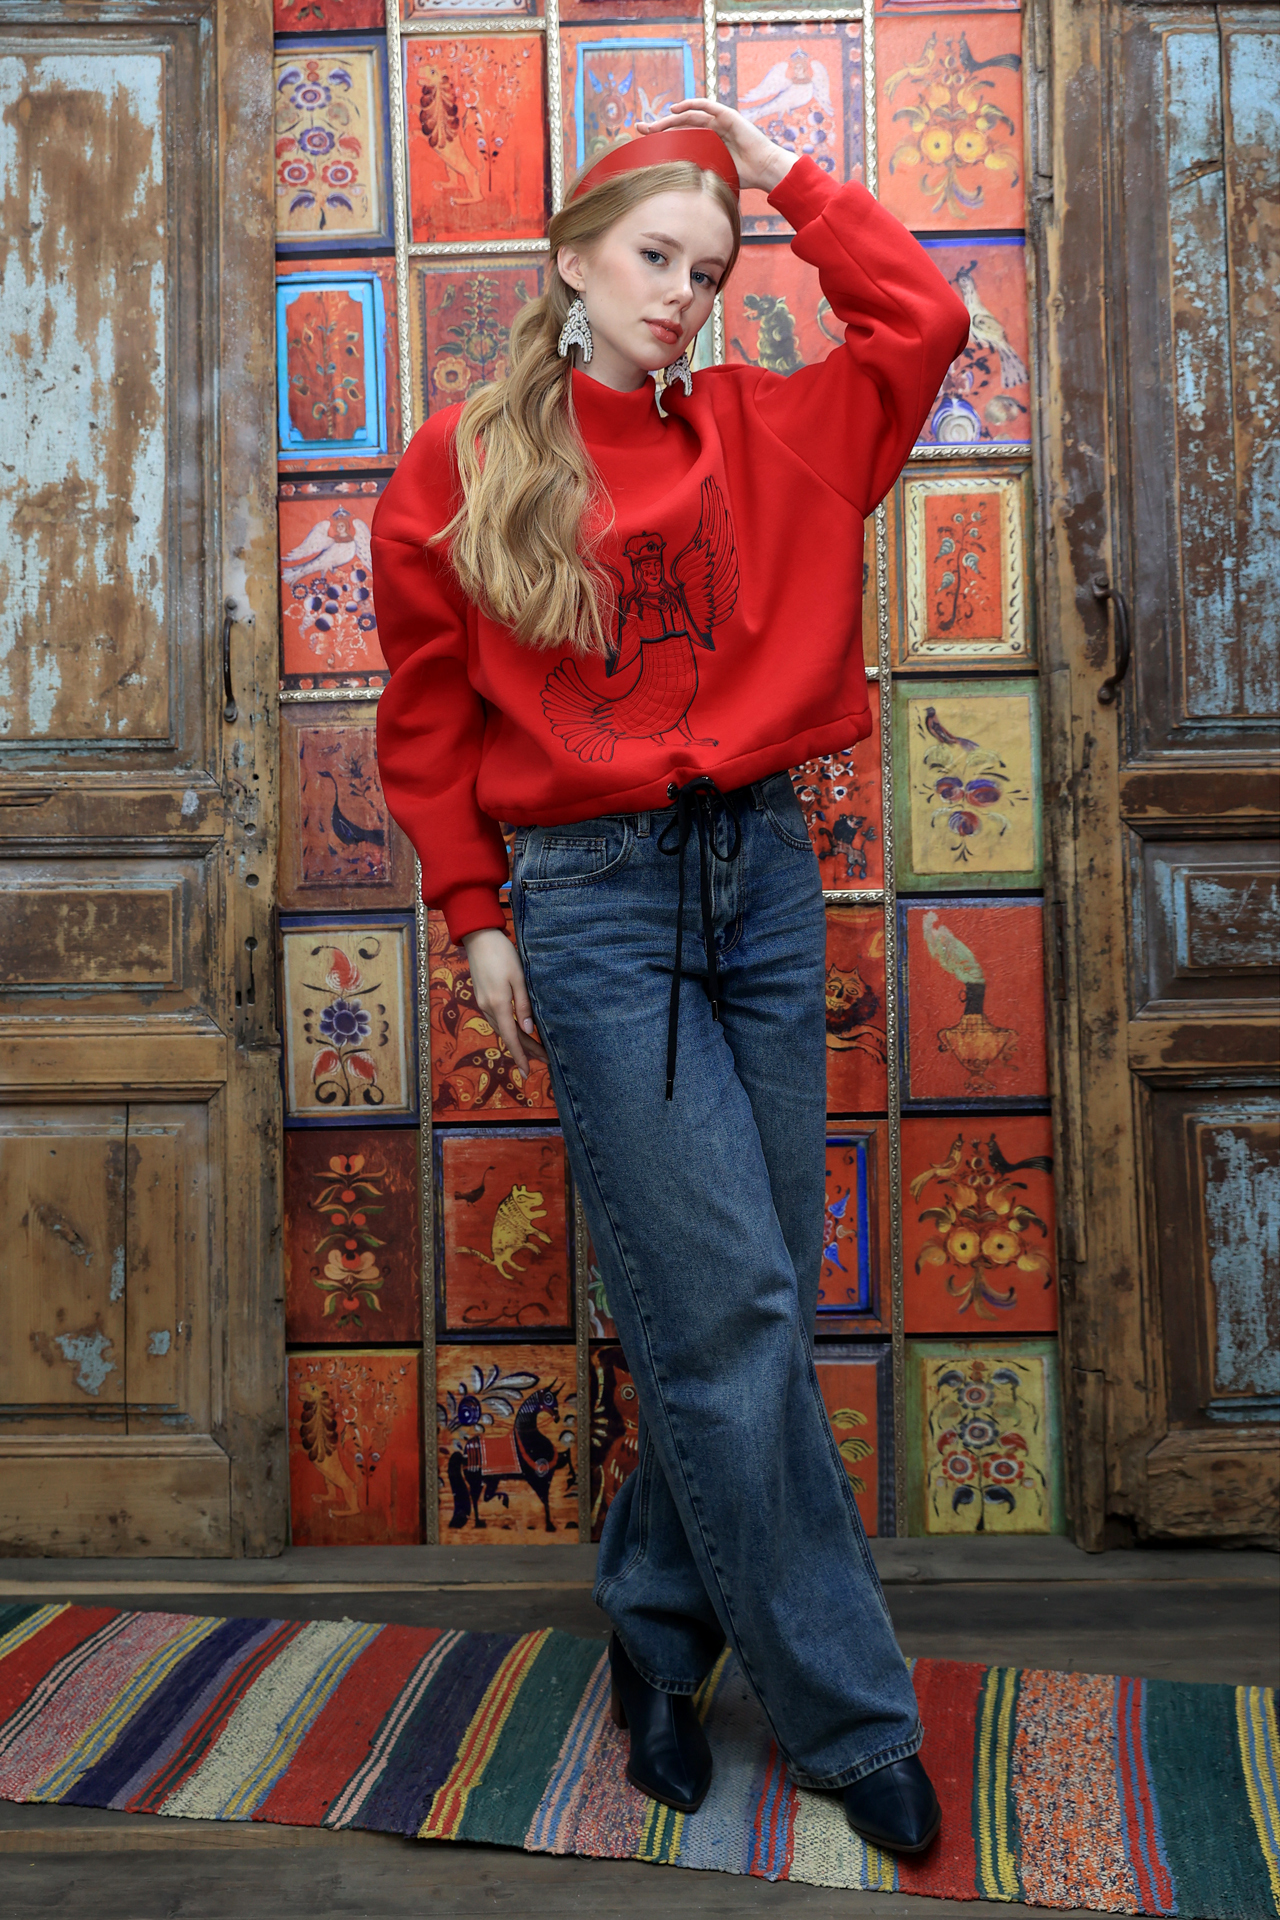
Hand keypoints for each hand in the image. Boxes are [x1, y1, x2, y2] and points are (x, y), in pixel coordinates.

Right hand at [461, 927, 547, 1078]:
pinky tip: (518, 1031)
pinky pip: (497, 1020)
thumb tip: (528, 1030)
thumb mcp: (518, 978)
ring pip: (502, 1029)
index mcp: (498, 1004)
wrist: (478, 938)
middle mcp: (488, 1007)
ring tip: (535, 1049)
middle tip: (543, 1061)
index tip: (528, 1072)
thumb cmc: (502, 953)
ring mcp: (483, 1003)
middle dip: (525, 1050)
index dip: (521, 1056)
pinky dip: (509, 1029)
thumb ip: (524, 1005)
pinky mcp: (482, 997)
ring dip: (518, 1041)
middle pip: (508, 1036)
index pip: (511, 1037)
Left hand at [634, 98, 797, 195]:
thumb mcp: (715, 174)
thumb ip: (699, 174)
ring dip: (669, 118)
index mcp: (708, 142)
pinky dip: (690, 105)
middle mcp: (712, 129)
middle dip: (659, 126)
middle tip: (640, 130)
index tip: (644, 143)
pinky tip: (674, 109)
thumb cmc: (744, 176)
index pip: (682, 136)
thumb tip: (678, 191)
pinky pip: (706, 106)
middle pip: (680, 124)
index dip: (664, 138)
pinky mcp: (727, 116)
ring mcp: (719, 121)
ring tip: (653, 125)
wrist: (765, 169)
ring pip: (689, 115)